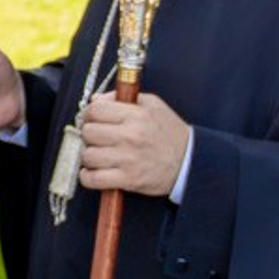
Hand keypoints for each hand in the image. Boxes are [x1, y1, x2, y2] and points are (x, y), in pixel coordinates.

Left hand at [77, 91, 191, 198]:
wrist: (190, 162)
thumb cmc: (171, 134)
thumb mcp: (152, 105)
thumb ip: (123, 98)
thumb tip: (96, 100)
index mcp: (136, 115)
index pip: (96, 110)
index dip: (89, 113)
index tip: (92, 119)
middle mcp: (130, 136)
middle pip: (88, 132)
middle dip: (89, 134)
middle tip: (97, 137)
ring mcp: (128, 159)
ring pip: (88, 155)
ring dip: (90, 156)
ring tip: (100, 155)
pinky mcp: (128, 180)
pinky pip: (93, 179)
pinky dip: (88, 177)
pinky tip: (95, 172)